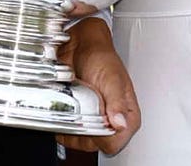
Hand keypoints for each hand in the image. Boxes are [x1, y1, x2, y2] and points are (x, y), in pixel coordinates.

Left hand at [56, 17, 140, 155]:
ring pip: (81, 141)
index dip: (100, 135)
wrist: (80, 46)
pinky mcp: (81, 119)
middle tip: (80, 109)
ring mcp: (95, 121)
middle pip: (96, 144)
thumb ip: (117, 101)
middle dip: (84, 130)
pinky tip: (64, 110)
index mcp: (128, 115)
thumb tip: (121, 123)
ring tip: (72, 107)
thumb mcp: (112, 78)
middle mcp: (112, 122)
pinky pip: (68, 134)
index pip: (114, 142)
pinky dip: (62, 125)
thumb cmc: (100, 57)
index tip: (92, 119)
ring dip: (72, 127)